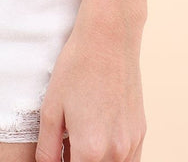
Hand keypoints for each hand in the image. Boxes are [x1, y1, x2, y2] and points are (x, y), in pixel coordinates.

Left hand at [35, 11, 146, 161]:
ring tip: (80, 141)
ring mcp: (131, 144)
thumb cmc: (77, 68)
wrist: (109, 38)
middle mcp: (116, 152)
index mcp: (90, 149)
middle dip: (76, 161)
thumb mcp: (50, 109)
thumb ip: (47, 150)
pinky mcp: (140, 133)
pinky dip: (112, 160)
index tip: (58, 154)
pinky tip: (98, 141)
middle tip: (66, 146)